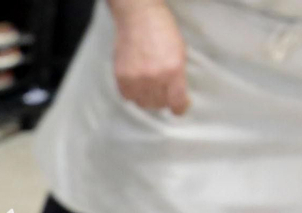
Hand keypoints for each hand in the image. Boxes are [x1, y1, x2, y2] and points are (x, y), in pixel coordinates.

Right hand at [111, 0, 189, 114]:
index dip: (180, 107)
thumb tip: (174, 95)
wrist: (138, 16)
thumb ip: (178, 76)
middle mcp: (154, 77)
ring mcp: (136, 78)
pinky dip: (133, 93)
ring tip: (150, 88)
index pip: (177, 103)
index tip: (180, 107)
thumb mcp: (179, 52)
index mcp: (173, 70)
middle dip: (164, 100)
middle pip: (159, 105)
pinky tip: (138, 84)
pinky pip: (128, 96)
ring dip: (148, 99)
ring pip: (143, 103)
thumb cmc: (162, 30)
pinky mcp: (121, 77)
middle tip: (164, 92)